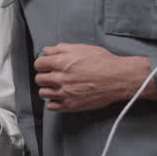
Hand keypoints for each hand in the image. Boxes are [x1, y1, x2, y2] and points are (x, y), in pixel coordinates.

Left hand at [33, 43, 153, 112]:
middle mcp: (60, 78)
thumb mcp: (82, 48)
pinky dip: (53, 102)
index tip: (46, 65)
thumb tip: (47, 50)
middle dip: (44, 76)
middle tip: (52, 76)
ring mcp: (65, 93)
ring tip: (56, 86)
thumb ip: (61, 49)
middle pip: (39, 79)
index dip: (42, 64)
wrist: (118, 78)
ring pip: (43, 93)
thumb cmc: (103, 62)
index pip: (38, 64)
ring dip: (47, 89)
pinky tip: (60, 97)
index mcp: (61, 62)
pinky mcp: (71, 105)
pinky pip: (51, 106)